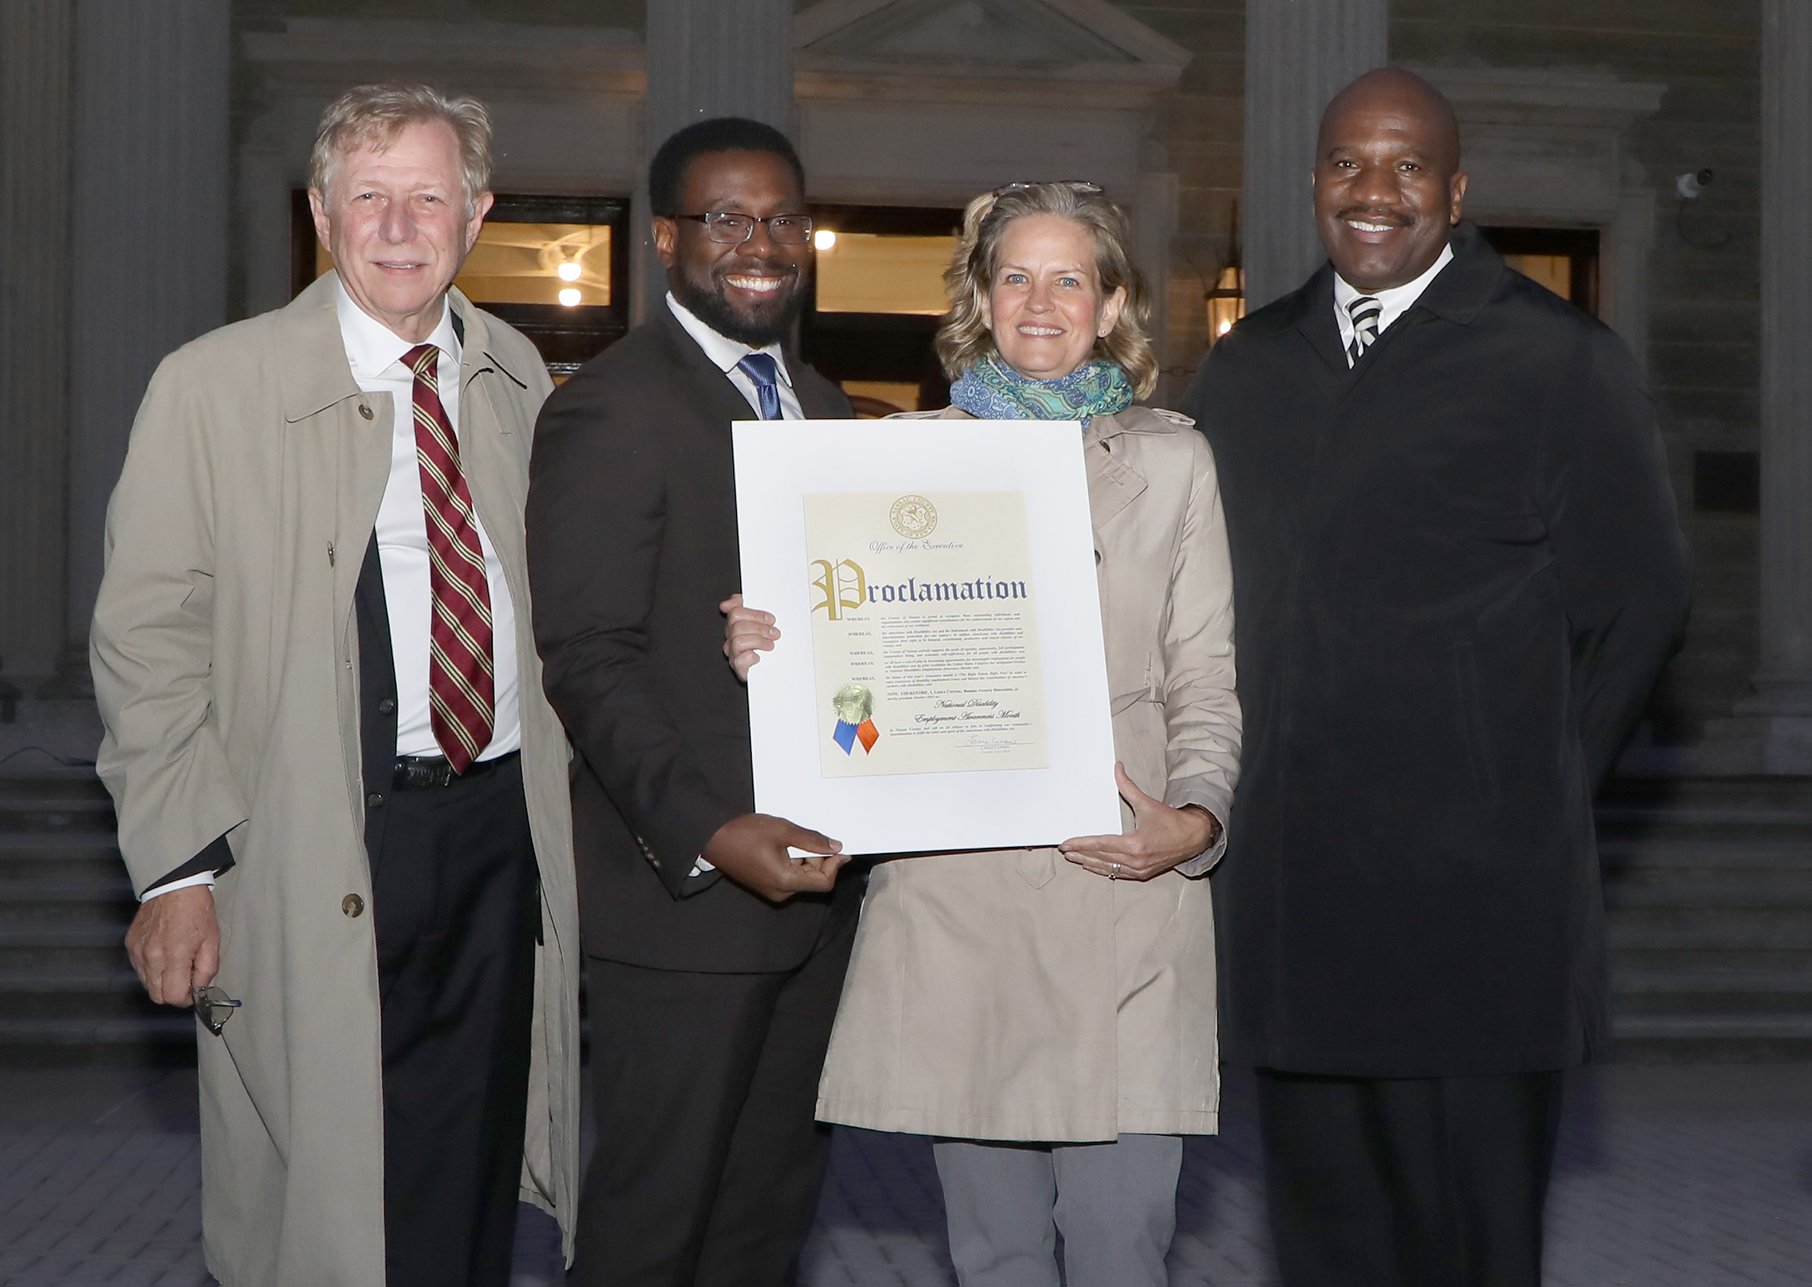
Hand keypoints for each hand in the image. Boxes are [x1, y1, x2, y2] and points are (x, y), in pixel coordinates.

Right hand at [124, 884, 219, 1004]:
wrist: (175, 886)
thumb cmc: (196, 910)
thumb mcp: (212, 941)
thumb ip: (207, 970)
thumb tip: (200, 989)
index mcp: (174, 956)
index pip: (173, 996)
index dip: (185, 999)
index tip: (193, 992)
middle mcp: (151, 956)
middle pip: (157, 996)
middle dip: (173, 992)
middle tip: (186, 978)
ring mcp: (137, 951)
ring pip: (146, 984)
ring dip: (161, 981)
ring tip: (176, 962)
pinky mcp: (130, 945)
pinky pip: (139, 969)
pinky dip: (151, 969)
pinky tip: (164, 954)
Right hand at [702, 812, 847, 902]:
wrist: (712, 837)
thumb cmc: (745, 833)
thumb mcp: (783, 831)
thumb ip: (812, 840)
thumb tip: (836, 847)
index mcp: (785, 882)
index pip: (823, 882)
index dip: (835, 865)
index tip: (840, 847)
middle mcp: (780, 892)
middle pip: (814, 880)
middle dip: (821, 860)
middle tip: (817, 836)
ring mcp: (772, 890)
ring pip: (802, 877)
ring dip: (808, 858)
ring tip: (797, 837)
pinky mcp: (766, 884)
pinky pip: (790, 875)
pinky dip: (796, 861)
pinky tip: (789, 844)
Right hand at [721, 593, 779, 681]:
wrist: (781, 670)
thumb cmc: (772, 645)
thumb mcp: (768, 622)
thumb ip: (756, 605)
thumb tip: (739, 598)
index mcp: (737, 623)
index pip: (735, 611)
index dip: (753, 613)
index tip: (771, 619)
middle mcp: (732, 637)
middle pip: (736, 625)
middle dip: (759, 628)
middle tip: (774, 633)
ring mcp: (733, 653)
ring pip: (738, 640)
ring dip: (758, 641)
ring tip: (771, 645)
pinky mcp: (738, 668)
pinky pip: (739, 660)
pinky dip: (751, 658)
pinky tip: (760, 658)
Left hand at [1059, 762, 1219, 881]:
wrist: (1193, 837)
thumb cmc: (1170, 820)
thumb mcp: (1147, 803)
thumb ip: (1128, 786)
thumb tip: (1117, 768)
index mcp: (1135, 843)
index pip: (1100, 844)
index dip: (1081, 844)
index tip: (1066, 844)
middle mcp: (1136, 860)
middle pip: (1100, 858)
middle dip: (1080, 854)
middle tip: (1064, 851)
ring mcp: (1139, 870)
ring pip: (1108, 868)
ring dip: (1089, 863)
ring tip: (1074, 858)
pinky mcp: (1143, 874)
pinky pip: (1118, 874)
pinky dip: (1104, 870)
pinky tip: (1093, 866)